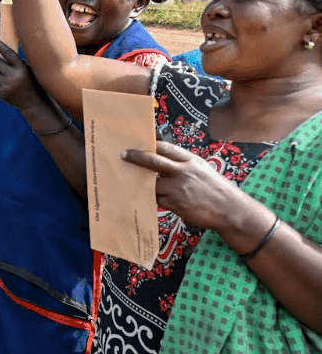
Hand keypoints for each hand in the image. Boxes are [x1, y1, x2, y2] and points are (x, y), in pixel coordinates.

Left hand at [0, 37, 44, 109]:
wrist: (32, 102)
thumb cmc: (29, 81)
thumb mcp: (26, 70)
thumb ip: (14, 62)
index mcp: (21, 68)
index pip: (8, 54)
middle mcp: (14, 76)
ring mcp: (7, 86)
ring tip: (7, 78)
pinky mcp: (1, 93)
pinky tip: (6, 86)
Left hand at [122, 141, 242, 229]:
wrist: (231, 211)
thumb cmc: (217, 190)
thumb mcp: (203, 170)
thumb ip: (184, 165)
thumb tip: (162, 163)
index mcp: (191, 161)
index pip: (166, 148)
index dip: (151, 145)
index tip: (138, 142)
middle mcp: (183, 172)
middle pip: (153, 161)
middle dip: (136, 157)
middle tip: (123, 155)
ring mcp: (178, 188)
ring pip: (152, 184)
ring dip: (144, 184)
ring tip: (133, 182)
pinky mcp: (175, 204)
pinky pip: (157, 200)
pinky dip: (152, 198)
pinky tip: (146, 198)